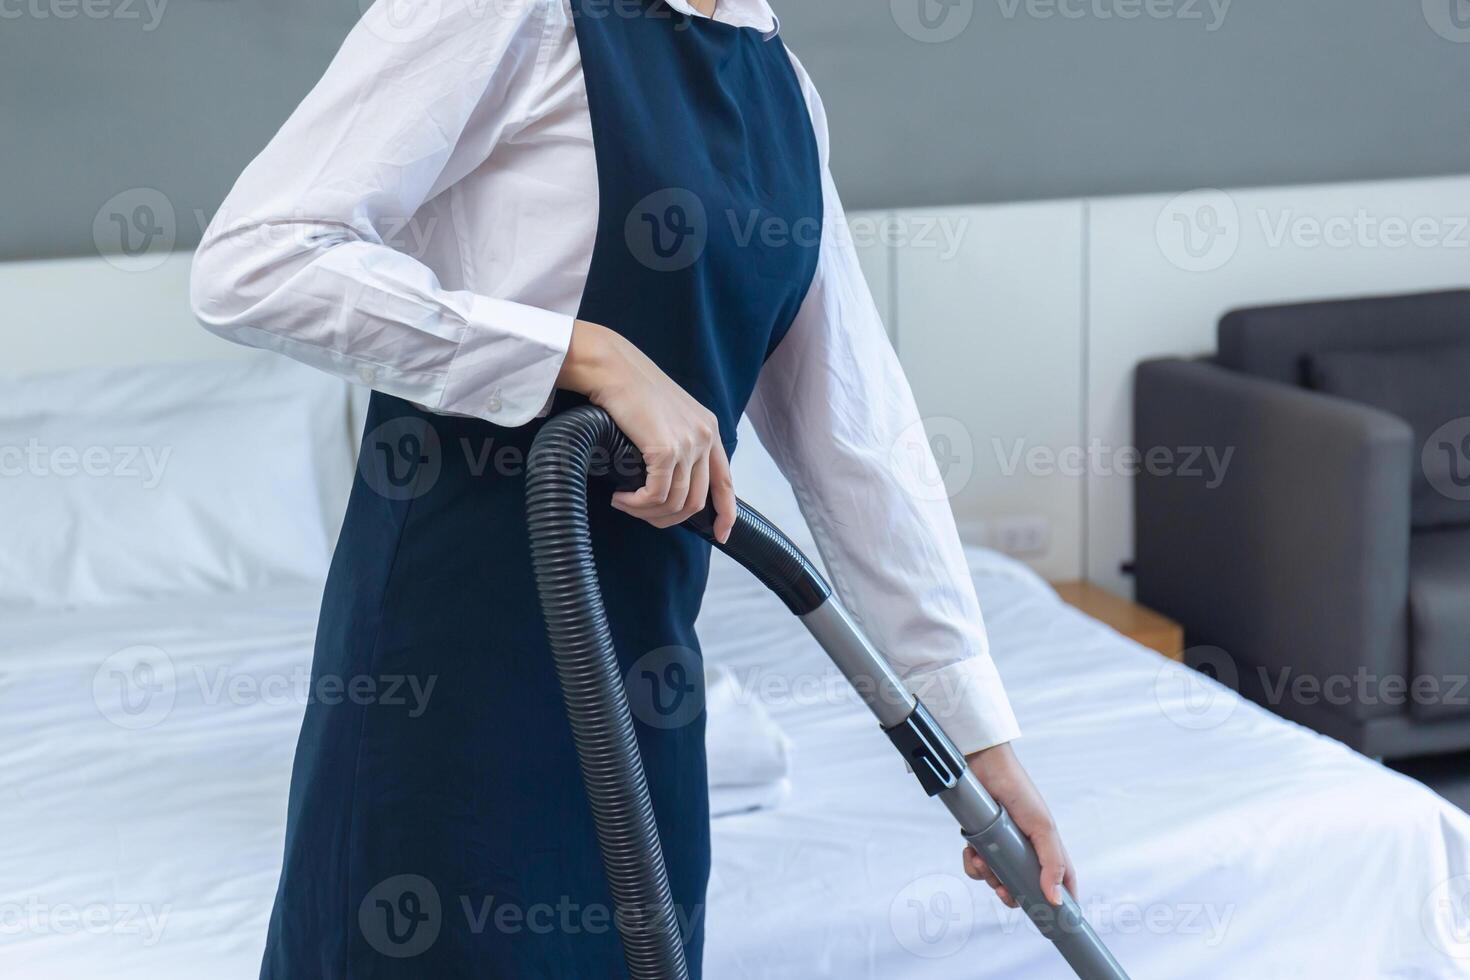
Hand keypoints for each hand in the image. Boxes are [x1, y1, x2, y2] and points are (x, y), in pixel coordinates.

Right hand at [557, 319, 735, 542]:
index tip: (721, 535)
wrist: (611, 366)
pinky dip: (638, 504)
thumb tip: (666, 479)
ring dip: (648, 512)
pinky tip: (622, 498)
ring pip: (676, 502)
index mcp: (709, 429)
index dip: (726, 514)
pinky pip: (657, 494)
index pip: (726, 482)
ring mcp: (688, 442)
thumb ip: (675, 441)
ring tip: (625, 503)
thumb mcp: (665, 415)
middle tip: (642, 515)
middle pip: (697, 500)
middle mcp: (705, 436)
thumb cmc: (629, 388)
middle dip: (669, 518)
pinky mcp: (666, 448)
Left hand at [961, 743, 1075, 908]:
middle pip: (1022, 886)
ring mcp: (1002, 845)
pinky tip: (971, 851)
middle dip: (1011, 893)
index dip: (1059, 900)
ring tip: (982, 859)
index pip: (1060, 880)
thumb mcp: (1043, 828)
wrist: (983, 767)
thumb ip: (1052, 864)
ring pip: (997, 878)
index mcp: (1046, 847)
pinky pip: (976, 864)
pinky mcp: (980, 840)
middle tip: (1003, 890)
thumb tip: (1056, 899)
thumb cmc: (1019, 791)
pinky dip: (972, 862)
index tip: (1054, 918)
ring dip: (988, 875)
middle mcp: (1025, 849)